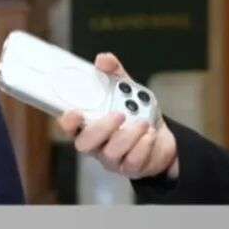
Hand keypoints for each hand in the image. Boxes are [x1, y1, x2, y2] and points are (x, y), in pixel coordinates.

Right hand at [56, 53, 179, 179]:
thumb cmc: (135, 113)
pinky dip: (143, 146)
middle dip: (101, 129)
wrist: (161, 136)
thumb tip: (103, 59)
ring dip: (129, 136)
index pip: (68, 128)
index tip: (75, 112)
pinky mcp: (130, 168)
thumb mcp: (125, 90)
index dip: (67, 122)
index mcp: (87, 125)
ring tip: (143, 123)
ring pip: (110, 153)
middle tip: (120, 114)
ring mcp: (111, 159)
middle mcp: (95, 145)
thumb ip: (113, 74)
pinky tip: (150, 135)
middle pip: (84, 144)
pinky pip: (132, 162)